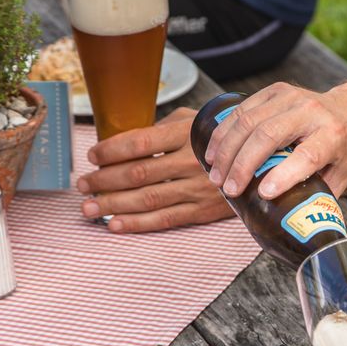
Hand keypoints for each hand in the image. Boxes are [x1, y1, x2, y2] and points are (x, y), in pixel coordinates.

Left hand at [77, 107, 232, 232]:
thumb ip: (162, 128)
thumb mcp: (194, 120)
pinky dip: (137, 223)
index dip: (111, 150)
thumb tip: (124, 142)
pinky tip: (115, 225)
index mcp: (187, 133)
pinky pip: (165, 219)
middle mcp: (192, 161)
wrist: (264, 159)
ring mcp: (198, 188)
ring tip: (88, 208)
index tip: (92, 156)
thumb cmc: (218, 137)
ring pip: (147, 198)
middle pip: (138, 172)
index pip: (140, 141)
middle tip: (82, 185)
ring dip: (112, 205)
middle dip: (104, 180)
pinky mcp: (203, 210)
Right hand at [204, 81, 346, 200]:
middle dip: (242, 164)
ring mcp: (291, 97)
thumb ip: (319, 197)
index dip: (284, 175)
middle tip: (228, 189)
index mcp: (334, 135)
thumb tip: (292, 227)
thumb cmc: (346, 149)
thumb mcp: (341, 175)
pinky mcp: (275, 91)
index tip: (262, 194)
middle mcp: (312, 112)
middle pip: (268, 135)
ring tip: (215, 174)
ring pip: (249, 121)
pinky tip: (214, 151)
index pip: (307, 155)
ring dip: (226, 149)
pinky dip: (224, 131)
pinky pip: (242, 109)